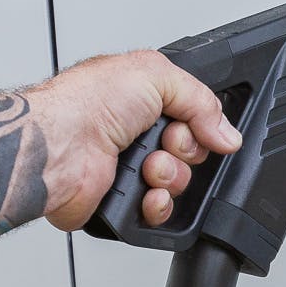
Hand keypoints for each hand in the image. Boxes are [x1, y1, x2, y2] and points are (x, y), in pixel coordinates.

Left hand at [30, 50, 242, 230]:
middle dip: (185, 149)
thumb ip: (202, 99)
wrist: (57, 146)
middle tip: (164, 141)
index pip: (193, 116)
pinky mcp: (120, 203)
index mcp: (142, 99)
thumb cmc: (83, 103)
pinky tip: (145, 193)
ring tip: (147, 166)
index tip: (193, 123)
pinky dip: (158, 205)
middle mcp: (135, 134)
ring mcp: (128, 169)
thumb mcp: (155, 74)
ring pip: (178, 183)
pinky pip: (160, 212)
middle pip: (191, 151)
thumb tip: (228, 133)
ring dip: (170, 176)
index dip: (200, 122)